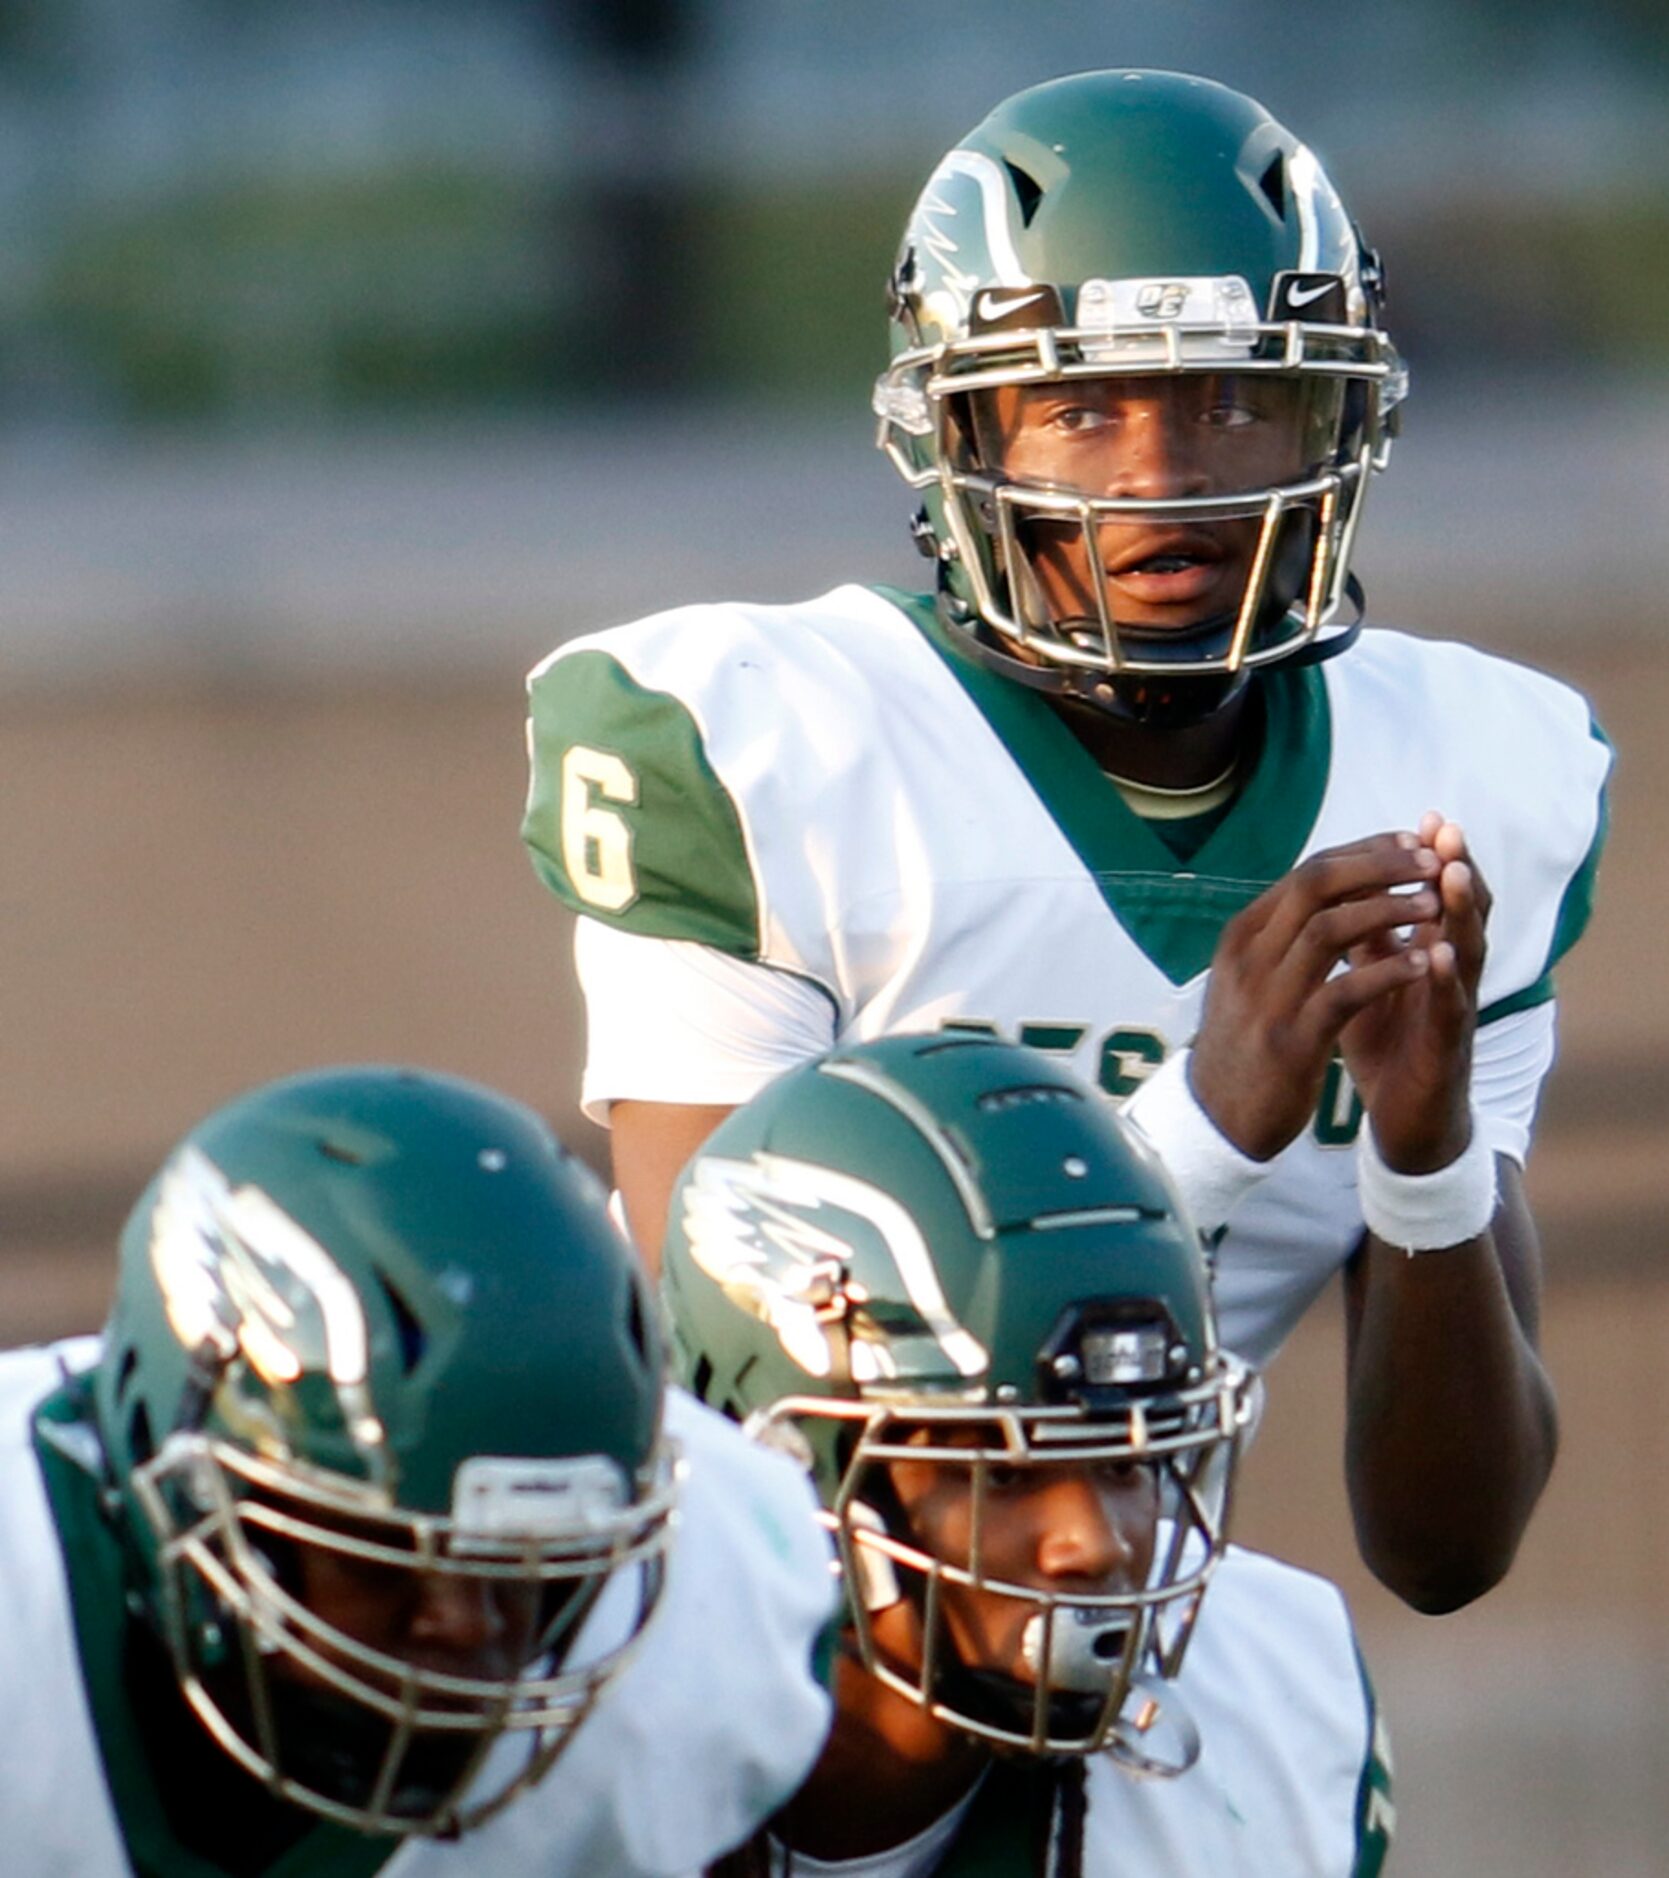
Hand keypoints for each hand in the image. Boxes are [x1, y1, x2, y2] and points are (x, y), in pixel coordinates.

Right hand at [1191, 832, 1443, 1160]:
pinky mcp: (1291, 1041)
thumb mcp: (1248, 978)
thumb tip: (1325, 891)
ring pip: (1329, 928)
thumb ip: (1280, 936)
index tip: (1410, 845)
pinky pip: (1344, 992)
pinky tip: (1424, 966)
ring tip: (1434, 907)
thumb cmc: (1243, 1042)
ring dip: (1389, 911)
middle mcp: (1249, 956)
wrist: (1216, 1119)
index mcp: (1243, 936)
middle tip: (1430, 861)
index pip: (1308, 872)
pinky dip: (1387, 972)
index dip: (1365, 853)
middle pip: (1316, 884)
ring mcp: (1266, 997)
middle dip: (1378, 866)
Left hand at [1340, 813, 1489, 1172]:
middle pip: (1461, 912)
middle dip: (1456, 867)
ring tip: (1452, 873)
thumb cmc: (1389, 1045)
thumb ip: (1365, 939)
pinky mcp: (1446, 1050)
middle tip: (1447, 827)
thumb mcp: (1368, 982)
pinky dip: (1446, 981)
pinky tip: (1440, 954)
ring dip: (1460, 912)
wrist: (1404, 1122)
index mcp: (1428, 955)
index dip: (1432, 860)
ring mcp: (1453, 1011)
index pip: (1437, 897)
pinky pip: (1451, 1011)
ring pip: (1467, 953)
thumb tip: (1344, 887)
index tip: (1424, 818)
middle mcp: (1450, 976)